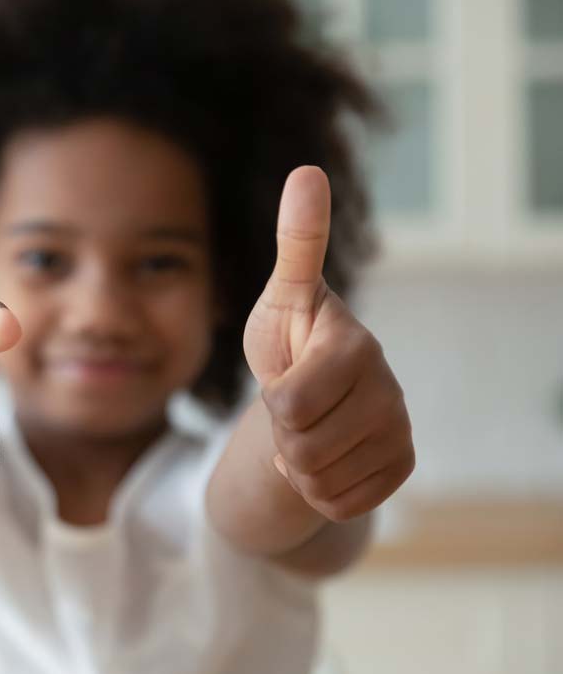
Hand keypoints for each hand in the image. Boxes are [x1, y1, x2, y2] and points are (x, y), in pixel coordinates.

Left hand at [243, 167, 413, 521]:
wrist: (307, 393)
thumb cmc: (290, 337)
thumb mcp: (282, 295)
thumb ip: (298, 243)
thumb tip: (308, 170)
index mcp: (355, 347)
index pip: (288, 406)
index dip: (272, 402)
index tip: (284, 377)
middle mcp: (388, 388)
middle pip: (303, 450)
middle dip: (282, 436)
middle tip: (292, 408)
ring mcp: (400, 429)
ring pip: (320, 481)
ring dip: (298, 464)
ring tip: (305, 429)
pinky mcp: (401, 465)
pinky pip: (341, 503)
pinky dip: (320, 490)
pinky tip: (326, 455)